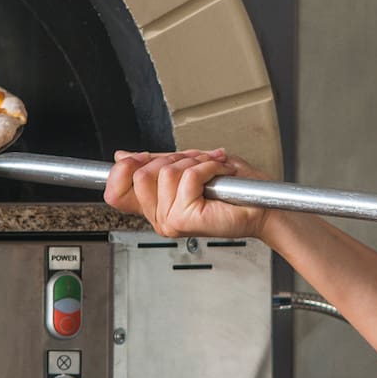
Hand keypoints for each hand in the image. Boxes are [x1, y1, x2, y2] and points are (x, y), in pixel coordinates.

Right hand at [103, 149, 271, 239]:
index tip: (137, 158)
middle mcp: (160, 217)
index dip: (122, 170)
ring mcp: (170, 221)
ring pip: (166, 172)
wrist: (261, 205)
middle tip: (196, 163)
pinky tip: (219, 173)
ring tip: (212, 170)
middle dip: (172, 158)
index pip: (115, 192)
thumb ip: (154, 163)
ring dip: (195, 162)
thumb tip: (123, 157)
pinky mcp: (186, 218)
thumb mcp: (187, 166)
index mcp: (156, 207)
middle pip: (140, 174)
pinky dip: (208, 166)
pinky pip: (188, 177)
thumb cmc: (233, 188)